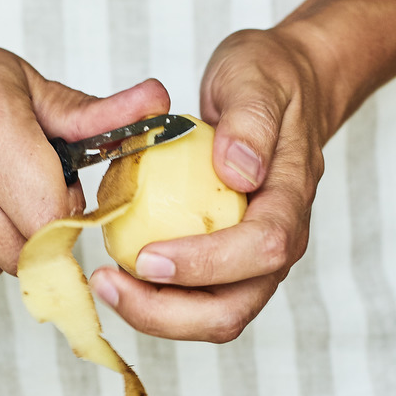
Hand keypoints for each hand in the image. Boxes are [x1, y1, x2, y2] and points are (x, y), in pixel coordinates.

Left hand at [88, 28, 328, 341]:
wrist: (284, 90)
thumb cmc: (270, 82)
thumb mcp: (257, 78)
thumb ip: (251, 120)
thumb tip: (238, 170)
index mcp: (291, 202)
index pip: (261, 249)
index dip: (205, 263)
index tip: (147, 256)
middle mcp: (278, 246)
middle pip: (232, 310)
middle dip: (167, 313)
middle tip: (108, 285)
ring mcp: (252, 263)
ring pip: (210, 318)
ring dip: (154, 314)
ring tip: (104, 284)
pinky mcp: (227, 266)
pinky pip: (191, 300)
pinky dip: (152, 298)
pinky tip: (115, 273)